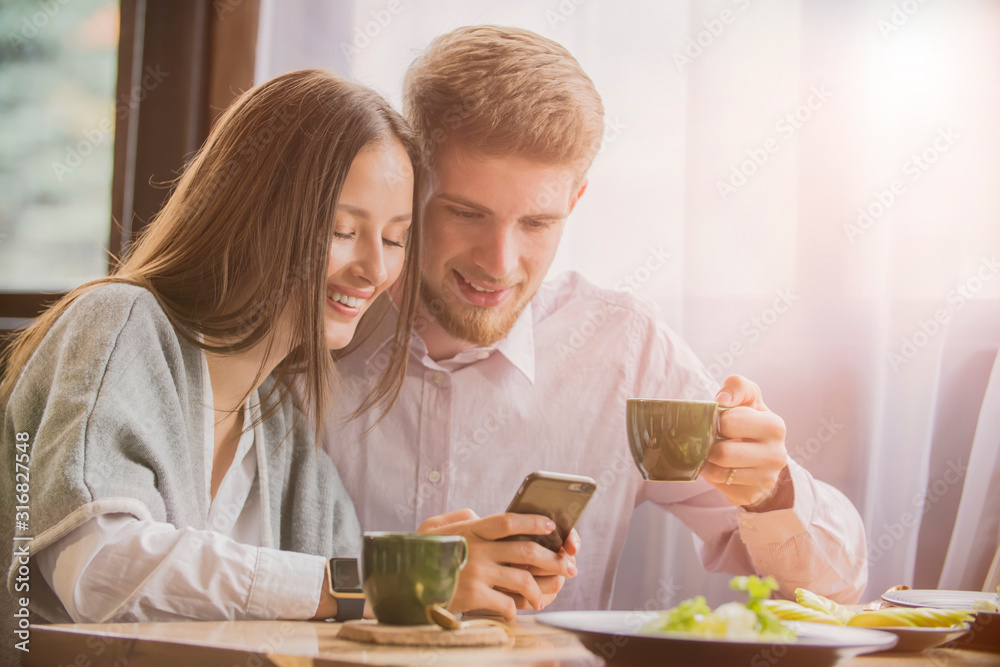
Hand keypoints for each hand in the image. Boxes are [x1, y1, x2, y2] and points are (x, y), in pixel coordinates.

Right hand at [418, 509, 578, 619]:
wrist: (401, 584)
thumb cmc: (417, 554)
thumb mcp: (433, 527)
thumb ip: (459, 516)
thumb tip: (478, 512)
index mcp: (471, 530)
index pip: (509, 521)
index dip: (533, 522)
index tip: (552, 525)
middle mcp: (478, 549)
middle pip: (526, 551)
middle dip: (553, 559)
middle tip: (568, 566)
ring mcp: (477, 573)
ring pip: (523, 579)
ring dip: (540, 589)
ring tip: (544, 596)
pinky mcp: (474, 597)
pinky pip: (507, 604)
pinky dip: (515, 610)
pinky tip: (515, 612)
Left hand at [701, 375, 790, 508]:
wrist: (763, 456)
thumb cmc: (750, 420)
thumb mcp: (748, 397)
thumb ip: (737, 386)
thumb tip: (723, 399)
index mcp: (774, 426)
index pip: (729, 422)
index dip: (716, 421)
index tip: (719, 421)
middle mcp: (776, 455)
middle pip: (723, 453)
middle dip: (710, 446)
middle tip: (712, 441)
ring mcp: (766, 479)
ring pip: (719, 473)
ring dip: (708, 463)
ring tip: (713, 454)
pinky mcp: (752, 495)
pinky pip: (720, 487)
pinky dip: (714, 477)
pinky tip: (721, 468)